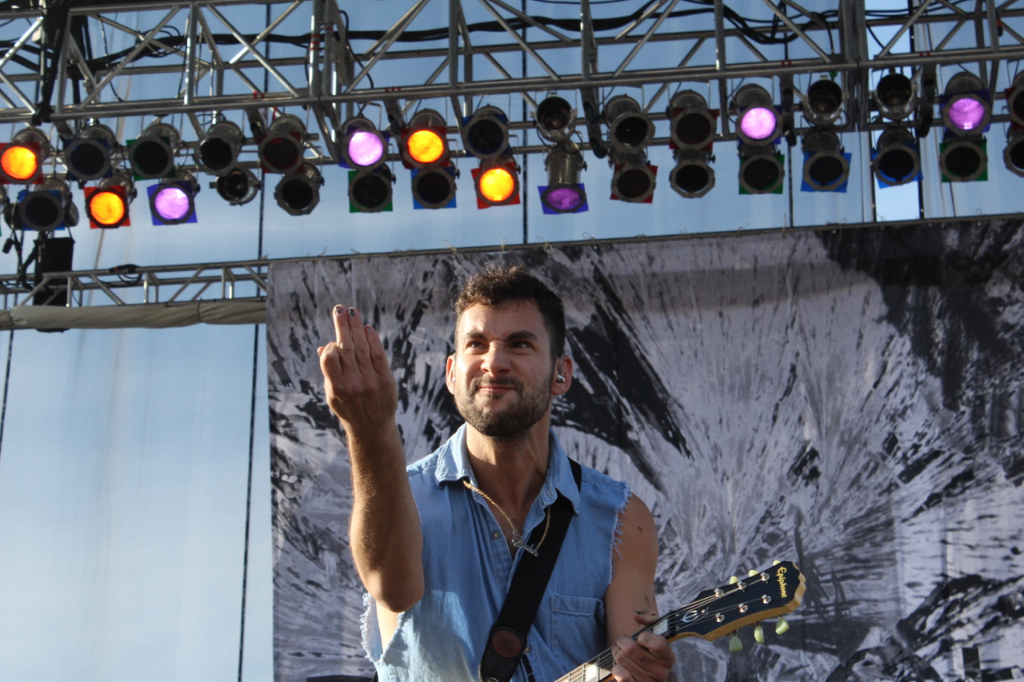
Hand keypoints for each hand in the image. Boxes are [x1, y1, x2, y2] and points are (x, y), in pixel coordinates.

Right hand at [317, 305, 397, 434]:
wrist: (372, 428)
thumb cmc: (348, 408)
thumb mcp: (332, 394)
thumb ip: (329, 371)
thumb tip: (324, 347)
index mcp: (336, 387)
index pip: (331, 358)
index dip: (331, 345)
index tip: (332, 339)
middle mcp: (353, 383)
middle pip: (347, 347)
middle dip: (342, 325)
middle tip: (339, 309)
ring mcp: (370, 381)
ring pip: (362, 347)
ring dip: (357, 327)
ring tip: (352, 313)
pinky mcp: (385, 379)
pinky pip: (378, 354)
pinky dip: (373, 340)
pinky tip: (367, 329)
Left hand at [610, 614, 675, 681]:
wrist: (652, 678)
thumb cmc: (652, 653)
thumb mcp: (657, 634)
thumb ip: (650, 619)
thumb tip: (636, 615)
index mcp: (668, 658)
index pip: (656, 643)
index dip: (643, 637)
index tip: (640, 638)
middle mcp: (660, 672)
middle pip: (631, 648)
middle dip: (622, 641)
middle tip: (621, 641)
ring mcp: (648, 681)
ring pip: (621, 658)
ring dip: (616, 652)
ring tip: (619, 651)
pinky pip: (620, 674)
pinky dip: (616, 667)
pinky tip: (620, 665)